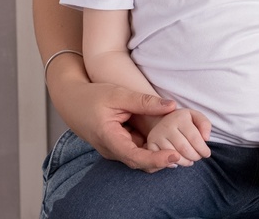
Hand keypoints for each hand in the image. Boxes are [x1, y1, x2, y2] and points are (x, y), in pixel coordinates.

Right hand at [51, 76, 181, 172]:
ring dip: (159, 155)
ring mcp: (115, 149)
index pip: (135, 157)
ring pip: (140, 159)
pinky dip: (152, 148)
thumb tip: (172, 106)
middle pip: (140, 163)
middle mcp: (112, 149)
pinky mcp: (119, 146)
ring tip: (182, 147)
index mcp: (109, 138)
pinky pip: (137, 151)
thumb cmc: (92, 96)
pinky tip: (167, 140)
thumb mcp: (119, 94)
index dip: (156, 159)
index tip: (174, 156)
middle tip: (187, 153)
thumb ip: (145, 101)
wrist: (72, 100)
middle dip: (162, 160)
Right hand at [146, 109, 211, 166]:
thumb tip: (206, 138)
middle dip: (195, 156)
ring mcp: (156, 135)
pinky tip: (178, 161)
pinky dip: (173, 164)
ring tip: (191, 160)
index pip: (194, 137)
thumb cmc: (185, 122)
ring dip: (186, 162)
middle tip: (198, 157)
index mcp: (180, 117)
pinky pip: (163, 160)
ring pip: (174, 156)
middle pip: (184, 148)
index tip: (207, 154)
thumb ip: (205, 125)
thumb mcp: (196, 117)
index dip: (203, 149)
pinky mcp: (151, 144)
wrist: (165, 121)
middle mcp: (166, 125)